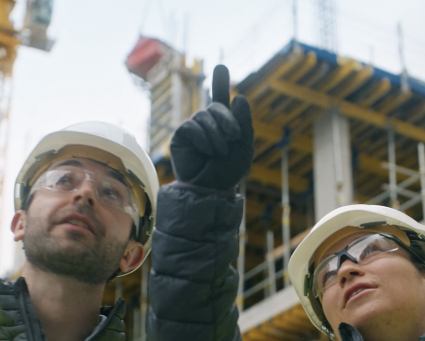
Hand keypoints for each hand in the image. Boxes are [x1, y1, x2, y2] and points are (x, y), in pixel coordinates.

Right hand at [170, 65, 253, 189]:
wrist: (212, 189)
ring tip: (220, 152)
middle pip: (216, 106)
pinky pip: (191, 126)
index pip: (221, 99)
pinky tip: (207, 151)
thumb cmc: (229, 171)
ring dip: (216, 134)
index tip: (221, 66)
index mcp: (224, 124)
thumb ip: (244, 122)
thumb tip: (240, 97)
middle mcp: (207, 123)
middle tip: (235, 136)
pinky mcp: (180, 136)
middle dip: (228, 119)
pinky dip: (203, 138)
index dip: (220, 82)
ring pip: (204, 116)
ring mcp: (193, 128)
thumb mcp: (244, 146)